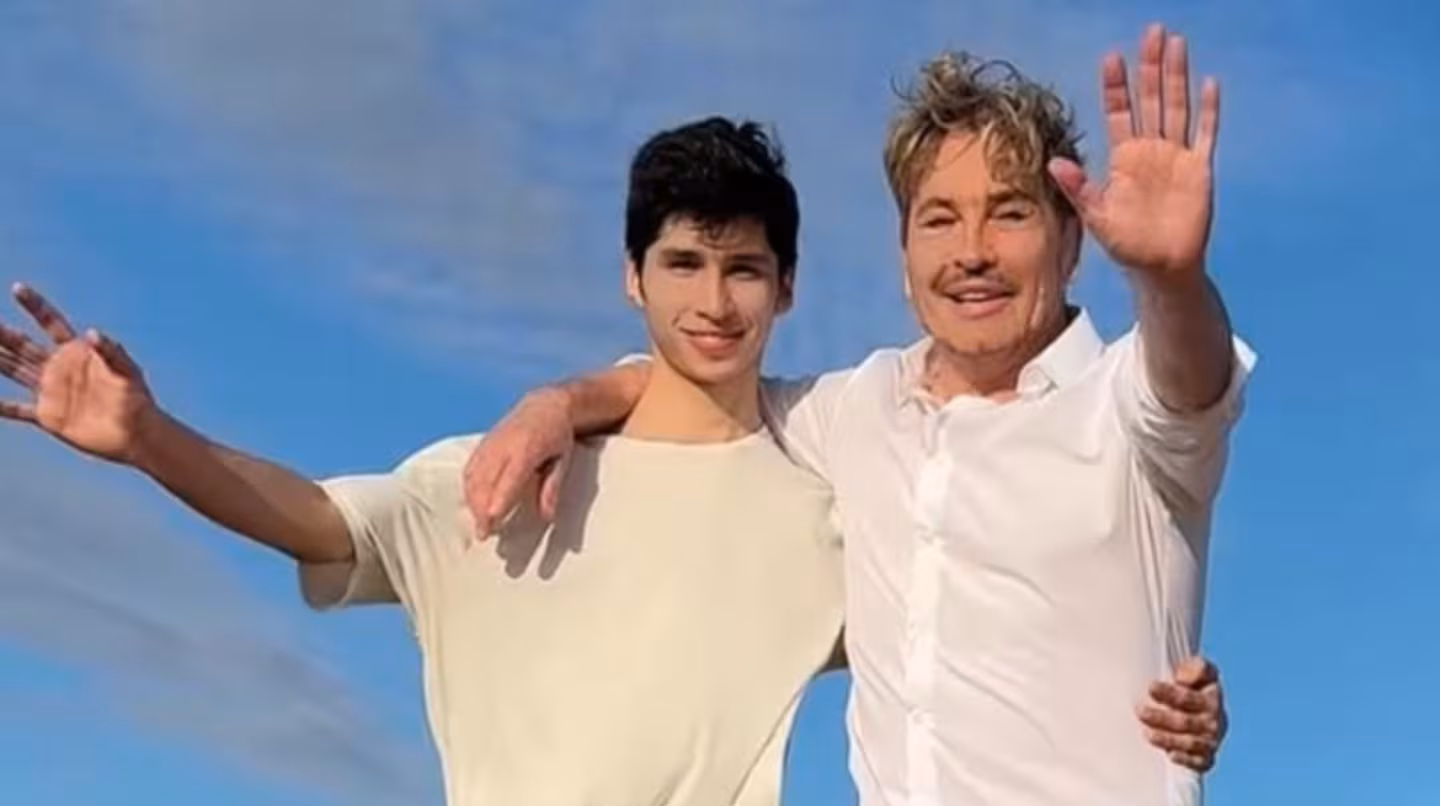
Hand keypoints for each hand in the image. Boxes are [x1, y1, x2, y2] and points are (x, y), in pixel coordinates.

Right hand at [0, 283, 156, 463]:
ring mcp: (52, 391)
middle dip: (2, 333)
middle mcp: (60, 368)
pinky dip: (2, 407)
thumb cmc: (137, 398)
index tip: (18, 288)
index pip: (51, 323)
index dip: (35, 306)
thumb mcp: (127, 370)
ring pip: (15, 371)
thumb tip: (92, 333)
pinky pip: (18, 410)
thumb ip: (111, 351)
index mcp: (76, 352)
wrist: (137, 433)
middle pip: (23, 345)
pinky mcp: (49, 417)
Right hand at [463, 387, 575, 541]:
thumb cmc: (556, 436)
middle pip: (486, 481)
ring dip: (473, 503)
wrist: (543, 406)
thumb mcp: (563, 460)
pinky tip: (473, 505)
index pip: (509, 478)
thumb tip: (547, 517)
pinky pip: (470, 470)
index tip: (492, 518)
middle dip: (482, 509)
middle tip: (485, 534)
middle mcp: (504, 446)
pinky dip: (469, 490)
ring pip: (474, 477)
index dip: (499, 498)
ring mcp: (490, 444)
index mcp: (527, 449)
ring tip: (480, 525)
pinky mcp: (482, 445)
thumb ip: (552, 488)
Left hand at [1049, 23, 1217, 278]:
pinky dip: (1209, 111)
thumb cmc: (1126, 244)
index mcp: (1123, 158)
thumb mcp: (1096, 216)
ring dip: (1177, 77)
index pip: (1119, 112)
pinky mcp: (1199, 169)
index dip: (1116, 86)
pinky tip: (1209, 84)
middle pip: (1150, 99)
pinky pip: (1205, 134)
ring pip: (1177, 107)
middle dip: (1150, 67)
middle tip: (1152, 31)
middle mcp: (1149, 150)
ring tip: (1176, 43)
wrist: (1161, 267)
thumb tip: (1053, 163)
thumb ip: (1079, 188)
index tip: (1112, 58)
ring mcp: (1176, 156)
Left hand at [1139, 656, 1227, 771]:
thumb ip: (1196, 668)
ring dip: (1168, 739)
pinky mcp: (1206, 757)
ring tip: (1146, 733)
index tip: (1151, 687)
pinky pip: (1199, 762)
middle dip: (1162, 717)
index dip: (1170, 693)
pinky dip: (1186, 760)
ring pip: (1190, 743)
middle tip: (1139, 710)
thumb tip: (1183, 677)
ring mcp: (1210, 741)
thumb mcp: (1199, 670)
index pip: (1190, 698)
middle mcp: (1214, 721)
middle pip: (1186, 722)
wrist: (1201, 709)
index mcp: (1212, 698)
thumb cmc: (1193, 685)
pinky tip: (1170, 755)